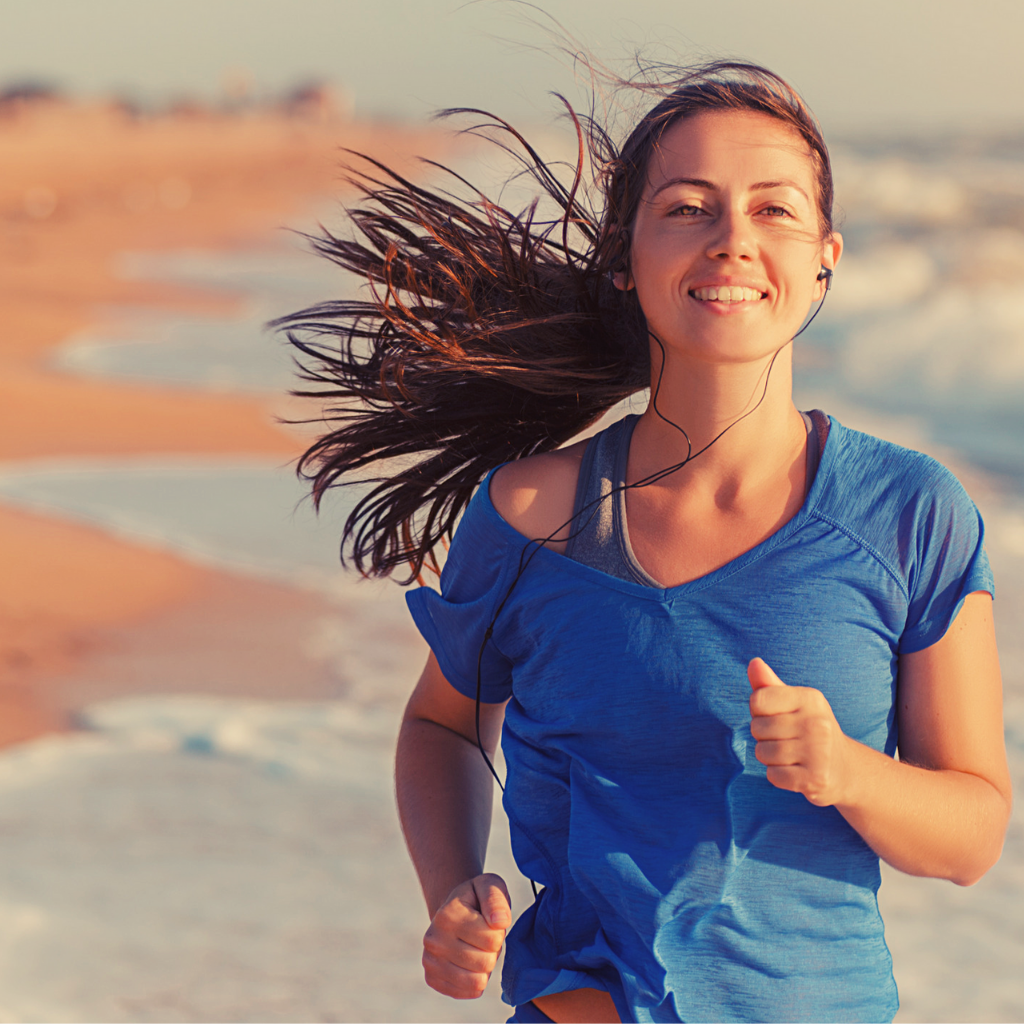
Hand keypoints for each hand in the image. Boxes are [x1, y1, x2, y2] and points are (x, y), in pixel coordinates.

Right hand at [422, 873, 510, 998]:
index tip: (488, 922)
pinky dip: (476, 980)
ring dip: (485, 966)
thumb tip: (500, 921)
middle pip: (486, 963)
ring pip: (478, 982)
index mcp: (447, 915)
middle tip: (483, 937)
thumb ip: (496, 900)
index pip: (493, 940)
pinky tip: (469, 962)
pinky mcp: (432, 979)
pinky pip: (469, 992)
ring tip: (476, 948)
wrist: (454, 911)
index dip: (498, 932)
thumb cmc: (476, 898)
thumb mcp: (490, 886)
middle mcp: (433, 940)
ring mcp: (430, 961)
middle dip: (492, 951)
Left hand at [748, 657, 851, 806]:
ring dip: (769, 758)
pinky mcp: (816, 779)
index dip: (758, 711)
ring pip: (763, 753)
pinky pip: (773, 776)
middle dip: (763, 736)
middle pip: (757, 728)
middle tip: (786, 739)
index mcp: (810, 698)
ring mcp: (819, 752)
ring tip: (790, 755)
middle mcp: (817, 723)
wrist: (844, 769)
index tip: (776, 716)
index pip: (758, 700)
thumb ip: (769, 685)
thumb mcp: (793, 703)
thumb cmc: (808, 729)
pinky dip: (777, 776)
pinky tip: (795, 771)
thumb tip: (754, 662)